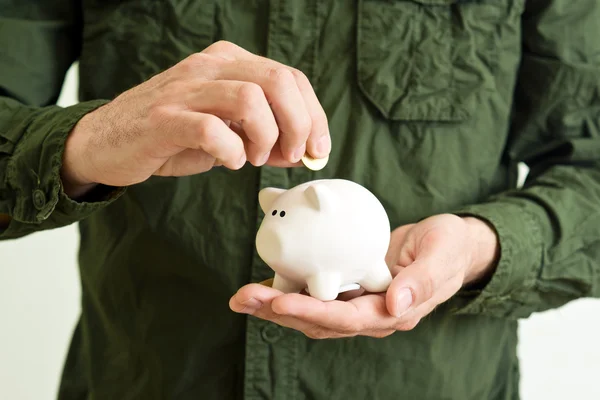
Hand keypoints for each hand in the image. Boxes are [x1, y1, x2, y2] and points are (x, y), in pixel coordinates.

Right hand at [61, 41, 330, 196]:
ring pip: (250, 98)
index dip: (314, 115)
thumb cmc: (171, 136)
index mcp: (229, 63)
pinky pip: (212, 129)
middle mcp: (209, 67)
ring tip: (254, 158)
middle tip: (291, 155)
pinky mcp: (164, 117)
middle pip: (277, 80)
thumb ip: (264, 136)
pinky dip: (232, 152)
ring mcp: (185, 89)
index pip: (289, 77)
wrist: (107, 142)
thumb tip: (303, 151)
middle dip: (298, 124)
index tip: (318, 149)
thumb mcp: (226, 131)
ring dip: (265, 137)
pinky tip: (229, 161)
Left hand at [229, 214, 498, 338]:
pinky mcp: (349, 286)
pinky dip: (289, 287)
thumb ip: (423, 282)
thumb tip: (395, 304)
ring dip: (275, 304)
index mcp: (392, 313)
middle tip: (243, 298)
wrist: (448, 244)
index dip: (310, 311)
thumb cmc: (449, 248)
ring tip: (242, 295)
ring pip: (311, 309)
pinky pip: (315, 291)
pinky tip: (265, 279)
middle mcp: (370, 314)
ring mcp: (358, 302)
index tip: (277, 301)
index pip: (345, 318)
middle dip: (278, 310)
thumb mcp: (443, 257)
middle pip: (318, 319)